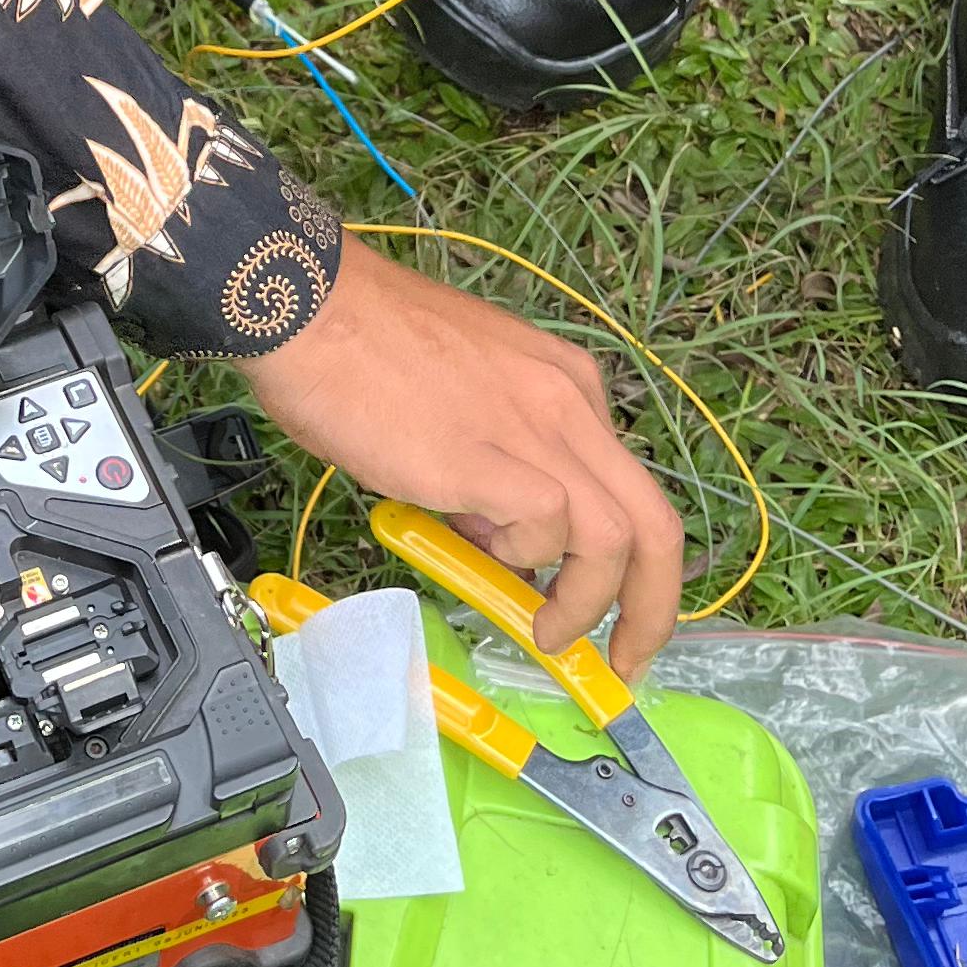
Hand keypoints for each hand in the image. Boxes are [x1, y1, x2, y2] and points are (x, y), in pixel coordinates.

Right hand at [241, 246, 687, 674]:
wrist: (310, 306)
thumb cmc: (365, 346)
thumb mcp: (466, 397)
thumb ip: (496, 461)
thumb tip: (496, 534)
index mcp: (567, 384)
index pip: (628, 487)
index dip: (627, 561)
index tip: (600, 601)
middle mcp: (569, 403)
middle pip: (655, 524)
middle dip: (654, 608)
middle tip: (626, 660)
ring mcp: (532, 428)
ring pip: (616, 539)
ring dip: (590, 604)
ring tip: (548, 632)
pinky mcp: (485, 458)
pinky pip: (545, 527)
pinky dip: (527, 562)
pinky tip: (490, 565)